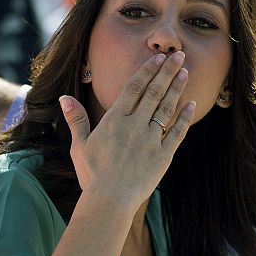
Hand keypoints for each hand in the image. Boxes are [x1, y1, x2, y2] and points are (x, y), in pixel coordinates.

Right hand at [60, 52, 195, 214]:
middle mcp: (134, 126)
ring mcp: (150, 140)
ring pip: (166, 109)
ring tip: (186, 72)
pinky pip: (177, 133)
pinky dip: (184, 118)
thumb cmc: (92, 174)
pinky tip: (191, 105)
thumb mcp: (79, 145)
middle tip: (179, 55)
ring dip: (177, 89)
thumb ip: (76, 119)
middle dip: (167, 72)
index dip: (147, 71)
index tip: (158, 58)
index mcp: (114, 120)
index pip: (134, 88)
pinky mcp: (163, 156)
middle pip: (153, 93)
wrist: (110, 200)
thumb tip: (64, 97)